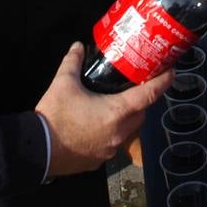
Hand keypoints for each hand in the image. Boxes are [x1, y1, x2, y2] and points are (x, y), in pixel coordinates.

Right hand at [35, 43, 173, 177]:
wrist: (36, 151)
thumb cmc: (55, 116)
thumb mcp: (63, 83)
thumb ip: (73, 62)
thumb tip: (78, 45)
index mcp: (117, 111)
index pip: (149, 94)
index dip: (163, 81)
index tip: (170, 71)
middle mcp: (120, 132)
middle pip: (141, 113)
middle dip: (141, 100)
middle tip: (134, 86)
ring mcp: (110, 150)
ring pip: (128, 130)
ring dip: (126, 118)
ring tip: (113, 104)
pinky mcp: (98, 161)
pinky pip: (113, 143)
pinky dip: (111, 132)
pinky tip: (96, 125)